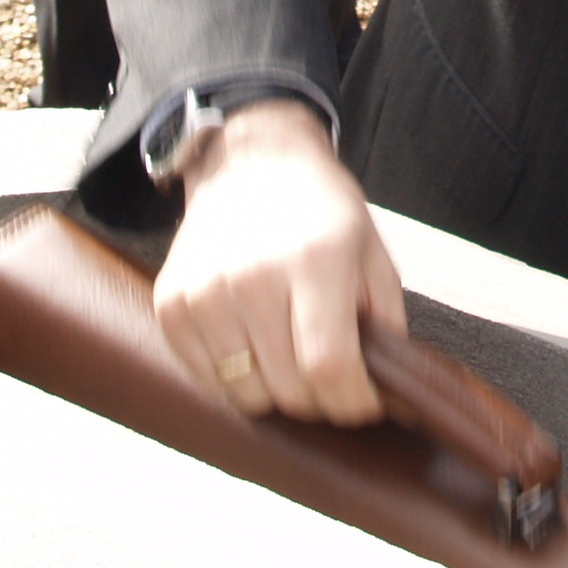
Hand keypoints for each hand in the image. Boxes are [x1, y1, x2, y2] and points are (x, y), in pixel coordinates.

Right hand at [152, 100, 403, 427]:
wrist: (253, 164)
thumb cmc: (321, 212)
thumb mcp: (373, 255)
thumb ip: (385, 326)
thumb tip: (394, 396)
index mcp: (315, 260)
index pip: (329, 367)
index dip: (352, 403)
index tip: (362, 403)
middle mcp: (254, 275)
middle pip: (289, 389)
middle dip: (320, 400)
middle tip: (330, 376)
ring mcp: (206, 290)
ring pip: (246, 394)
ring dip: (276, 391)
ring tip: (290, 353)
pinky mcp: (173, 303)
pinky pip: (208, 378)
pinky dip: (235, 378)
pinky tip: (253, 343)